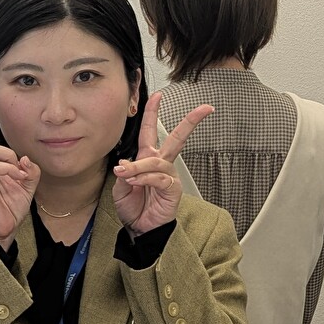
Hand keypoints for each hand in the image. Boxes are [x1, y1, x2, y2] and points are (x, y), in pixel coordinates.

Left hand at [112, 92, 212, 235]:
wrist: (140, 228)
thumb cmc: (133, 207)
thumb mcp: (120, 187)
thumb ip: (124, 172)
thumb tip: (125, 163)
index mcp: (148, 159)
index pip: (150, 131)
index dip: (153, 113)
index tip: (159, 96)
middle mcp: (161, 164)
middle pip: (177, 138)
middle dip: (190, 122)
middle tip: (204, 109)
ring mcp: (169, 176)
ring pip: (156, 161)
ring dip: (138, 167)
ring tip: (126, 175)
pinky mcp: (172, 189)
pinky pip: (159, 178)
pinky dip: (144, 179)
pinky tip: (135, 183)